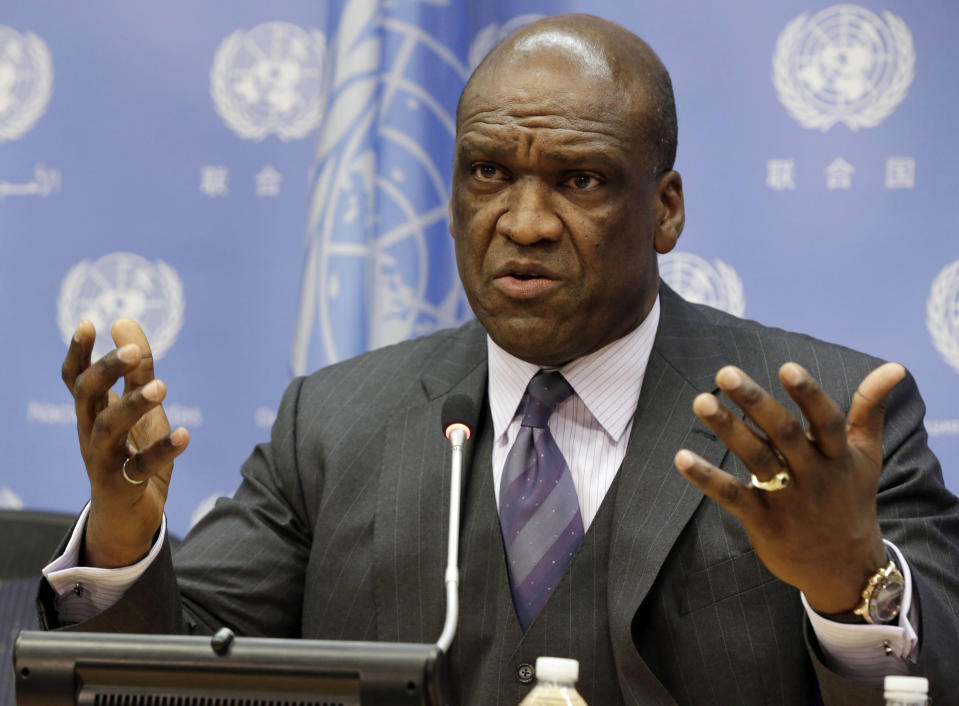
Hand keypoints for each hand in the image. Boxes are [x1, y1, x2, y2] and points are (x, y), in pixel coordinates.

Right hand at [61, 318, 188, 567]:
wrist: (129, 518)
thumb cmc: (132, 454)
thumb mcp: (139, 409)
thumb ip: (136, 370)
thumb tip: (124, 321)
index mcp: (93, 413)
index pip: (76, 379)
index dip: (79, 352)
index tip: (88, 322)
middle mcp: (92, 434)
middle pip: (86, 397)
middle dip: (105, 371)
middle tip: (132, 352)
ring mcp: (104, 461)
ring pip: (108, 430)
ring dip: (132, 406)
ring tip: (162, 387)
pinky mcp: (123, 487)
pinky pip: (140, 467)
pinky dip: (162, 450)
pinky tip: (184, 435)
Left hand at [673, 361, 905, 613]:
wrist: (846, 570)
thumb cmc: (849, 498)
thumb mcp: (865, 456)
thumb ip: (870, 409)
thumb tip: (895, 366)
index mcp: (839, 457)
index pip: (826, 421)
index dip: (808, 395)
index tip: (787, 367)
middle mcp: (814, 476)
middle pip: (784, 434)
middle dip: (755, 402)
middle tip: (726, 372)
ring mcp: (788, 501)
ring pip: (756, 459)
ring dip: (728, 429)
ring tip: (701, 400)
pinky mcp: (763, 522)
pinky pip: (732, 496)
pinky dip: (707, 478)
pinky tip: (681, 457)